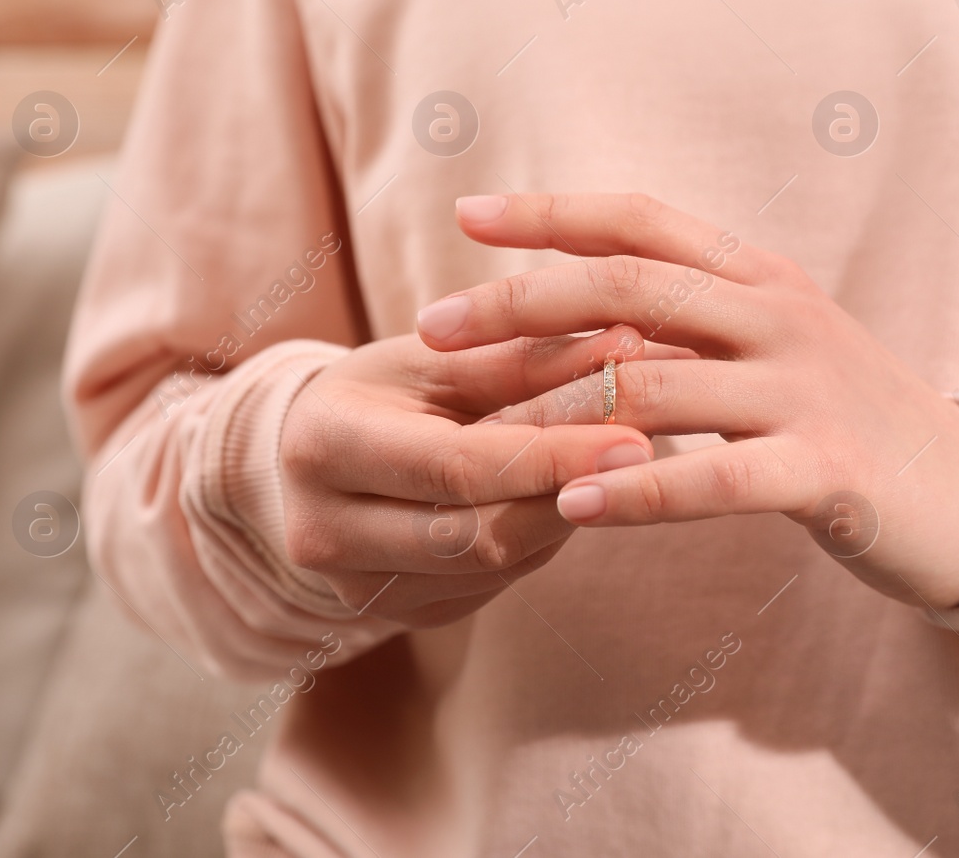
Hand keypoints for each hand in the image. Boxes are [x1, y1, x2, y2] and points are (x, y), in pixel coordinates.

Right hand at [279, 327, 654, 628]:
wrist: (311, 455)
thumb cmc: (385, 390)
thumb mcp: (440, 356)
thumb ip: (529, 357)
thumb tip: (628, 342)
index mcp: (325, 445)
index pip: (458, 467)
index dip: (552, 457)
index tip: (634, 438)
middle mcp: (324, 530)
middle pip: (476, 533)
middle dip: (568, 494)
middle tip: (646, 457)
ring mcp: (355, 588)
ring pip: (492, 565)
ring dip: (559, 516)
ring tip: (606, 465)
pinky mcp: (393, 617)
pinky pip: (489, 584)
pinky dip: (535, 540)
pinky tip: (558, 499)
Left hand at [414, 193, 958, 609]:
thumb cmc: (845, 419)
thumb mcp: (773, 348)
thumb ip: (690, 323)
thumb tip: (579, 308)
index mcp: (758, 276)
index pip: (641, 222)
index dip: (552, 213)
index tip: (468, 214)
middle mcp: (777, 314)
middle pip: (627, 286)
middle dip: (521, 301)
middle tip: (434, 324)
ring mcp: (804, 389)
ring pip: (656, 381)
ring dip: (556, 408)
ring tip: (480, 437)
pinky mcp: (825, 470)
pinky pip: (713, 477)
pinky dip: (636, 490)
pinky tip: (572, 504)